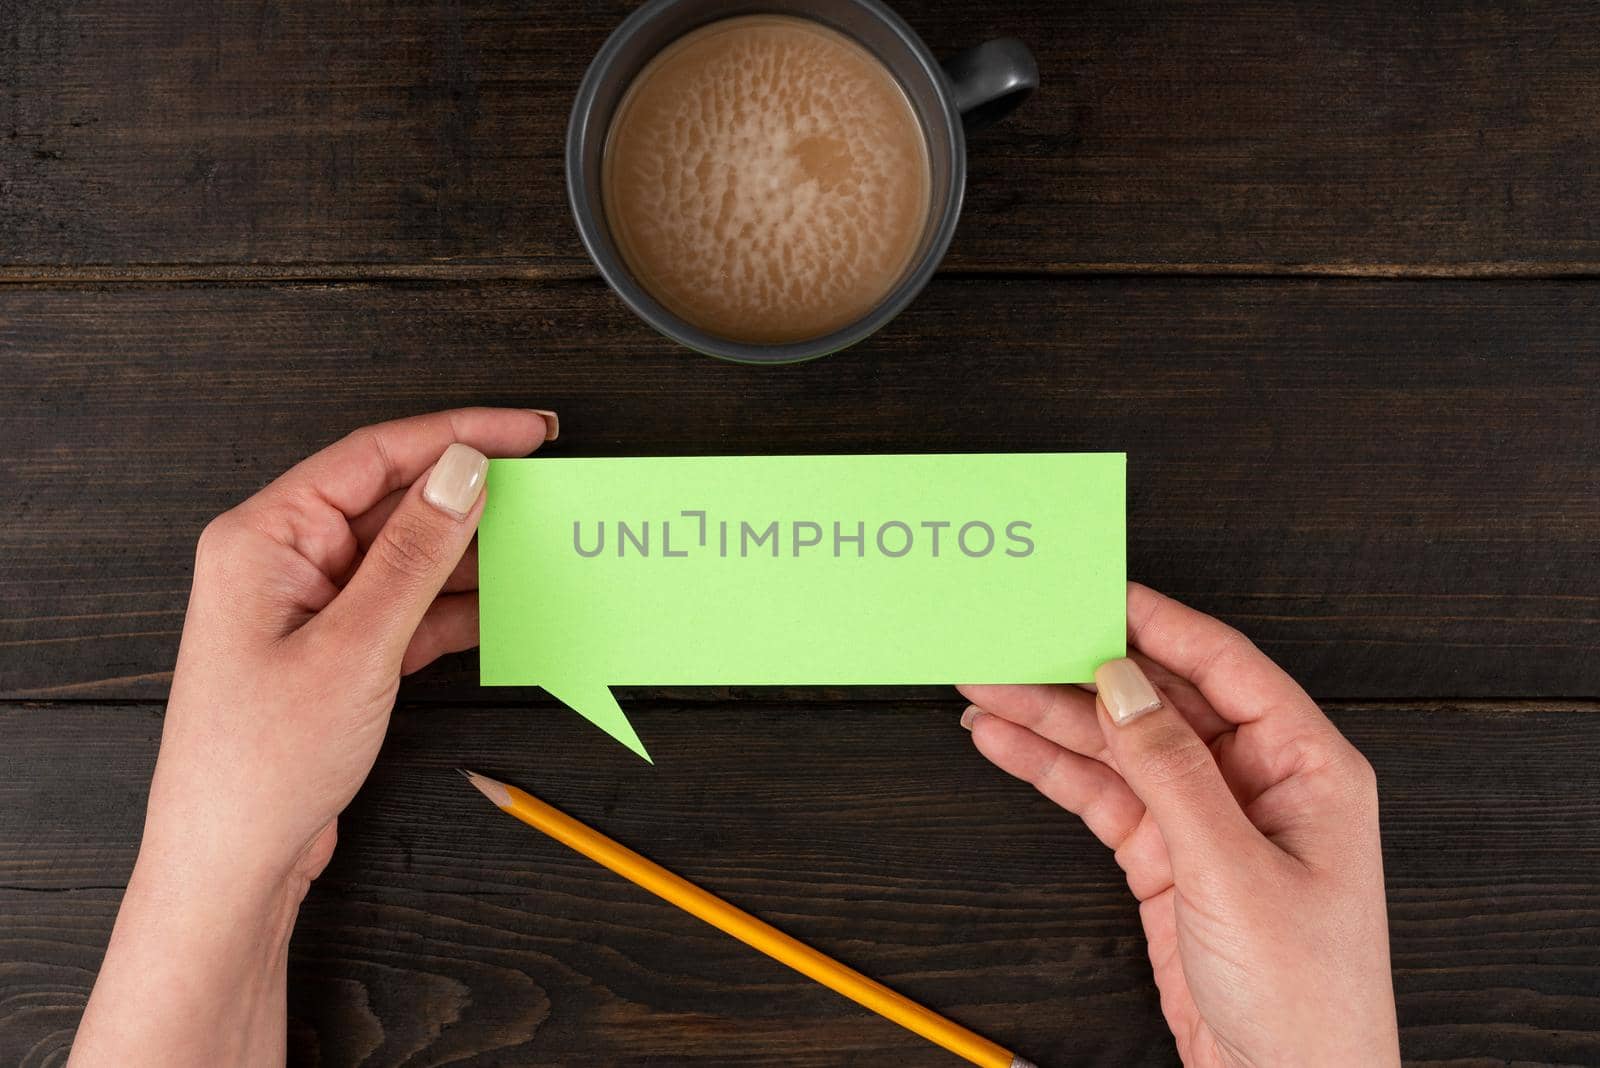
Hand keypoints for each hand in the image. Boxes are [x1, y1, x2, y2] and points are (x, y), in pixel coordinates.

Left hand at [71, 407, 555, 1066]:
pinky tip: (503, 607)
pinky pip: (407, 606)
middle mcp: (284, 560)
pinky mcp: (336, 650)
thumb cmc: (260, 764)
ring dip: (470, 556)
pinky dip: (454, 607)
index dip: (459, 434)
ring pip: (408, 556)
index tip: (530, 432)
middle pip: (394, 501)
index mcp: (265, 537)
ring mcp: (311, 606)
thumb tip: (462, 471)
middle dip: (471, 497)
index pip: (375, 455)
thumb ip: (414, 553)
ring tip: (537, 551)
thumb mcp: (354, 648)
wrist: (231, 865)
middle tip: (547, 491)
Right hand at [959, 583, 1399, 1066]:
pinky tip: (1007, 742)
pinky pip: (1103, 795)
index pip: (1224, 666)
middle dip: (1082, 670)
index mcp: (1306, 768)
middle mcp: (1256, 782)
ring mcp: (1207, 819)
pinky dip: (1052, 769)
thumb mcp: (1235, 874)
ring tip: (987, 686)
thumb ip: (1175, 772)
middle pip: (1157, 701)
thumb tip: (1127, 685)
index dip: (1156, 622)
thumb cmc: (1307, 1000)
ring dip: (1051, 718)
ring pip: (1119, 746)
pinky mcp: (1167, 858)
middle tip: (1015, 639)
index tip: (1095, 589)